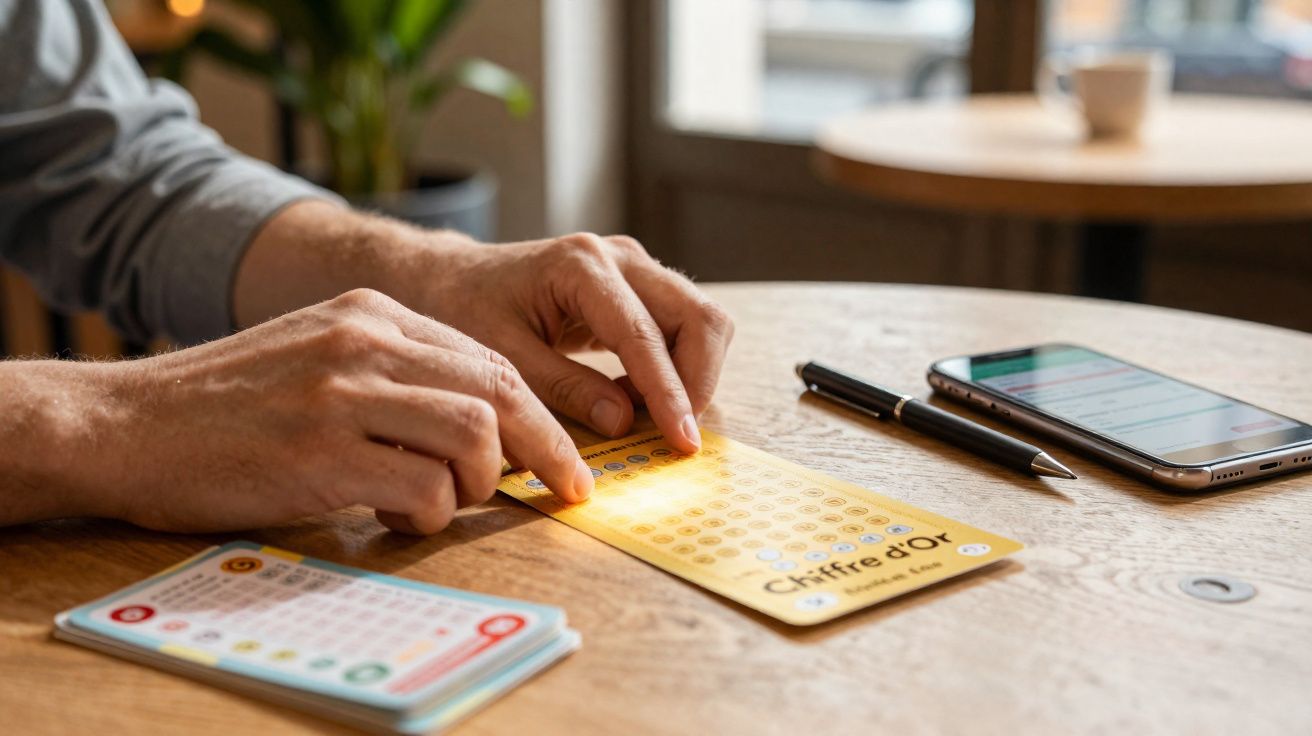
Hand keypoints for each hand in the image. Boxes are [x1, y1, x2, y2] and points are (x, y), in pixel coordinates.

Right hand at [42, 290, 593, 533]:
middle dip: (550, 446)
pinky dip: (429, 514)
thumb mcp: (317, 356)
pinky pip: (424, 486)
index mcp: (372, 313)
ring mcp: (342, 392)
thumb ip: (394, 373)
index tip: (567, 455)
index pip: (488, 358)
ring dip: (479, 483)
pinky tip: (393, 519)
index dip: (541, 411)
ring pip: (475, 433)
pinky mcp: (320, 452)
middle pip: (499, 388)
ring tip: (442, 503)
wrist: (123, 422)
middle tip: (570, 489)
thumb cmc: (225, 404)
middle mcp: (366, 341)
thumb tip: (482, 426)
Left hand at [411, 233, 734, 452]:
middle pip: (698, 316)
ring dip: (690, 376)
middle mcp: (618, 257)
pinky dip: (673, 369)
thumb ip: (562, 389)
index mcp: (581, 266)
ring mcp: (634, 268)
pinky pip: (682, 327)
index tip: (683, 442)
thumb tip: (623, 423)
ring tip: (643, 415)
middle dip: (698, 382)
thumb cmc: (465, 313)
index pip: (644, 335)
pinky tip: (631, 398)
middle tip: (676, 436)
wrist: (452, 280)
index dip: (670, 393)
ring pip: (701, 320)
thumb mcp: (501, 358)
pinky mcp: (638, 287)